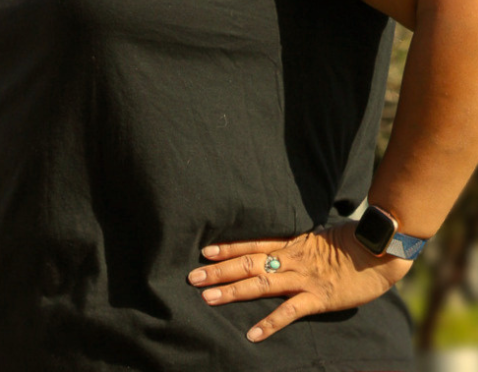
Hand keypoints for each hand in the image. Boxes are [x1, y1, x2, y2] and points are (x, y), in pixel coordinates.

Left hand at [186, 224, 413, 342]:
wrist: (379, 247)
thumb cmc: (353, 243)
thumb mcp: (320, 240)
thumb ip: (301, 247)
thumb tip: (286, 249)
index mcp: (292, 244)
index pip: (252, 244)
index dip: (228, 248)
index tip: (204, 251)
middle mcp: (291, 259)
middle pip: (248, 263)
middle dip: (219, 270)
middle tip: (192, 277)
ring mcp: (303, 278)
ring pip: (260, 284)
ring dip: (232, 291)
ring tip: (208, 298)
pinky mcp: (319, 298)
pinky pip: (289, 311)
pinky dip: (269, 322)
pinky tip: (252, 333)